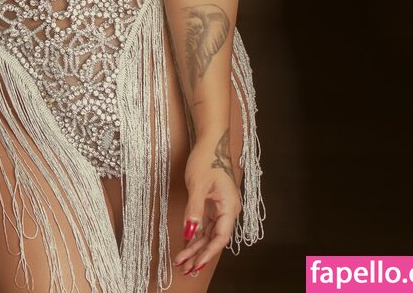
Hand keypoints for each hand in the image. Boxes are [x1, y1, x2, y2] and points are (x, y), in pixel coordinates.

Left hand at [172, 143, 241, 277]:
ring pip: (209, 234)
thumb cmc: (207, 159)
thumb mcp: (198, 185)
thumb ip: (194, 211)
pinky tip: (187, 246)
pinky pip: (206, 225)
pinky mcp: (213, 204)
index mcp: (229, 206)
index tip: (195, 264)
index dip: (208, 253)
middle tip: (184, 269)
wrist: (211, 142)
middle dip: (200, 255)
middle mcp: (228, 210)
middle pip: (215, 239)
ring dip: (197, 248)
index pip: (220, 237)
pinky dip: (197, 236)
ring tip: (183, 263)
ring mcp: (221, 208)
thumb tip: (190, 234)